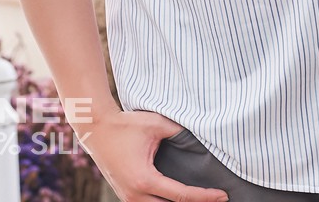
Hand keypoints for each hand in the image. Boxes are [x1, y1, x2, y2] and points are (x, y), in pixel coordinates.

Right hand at [73, 105, 229, 201]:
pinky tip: (176, 197)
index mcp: (145, 180)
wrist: (95, 128)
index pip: (182, 196)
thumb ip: (179, 131)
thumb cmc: (125, 124)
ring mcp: (127, 198)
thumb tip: (198, 137)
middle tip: (217, 200)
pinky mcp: (124, 195)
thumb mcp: (156, 124)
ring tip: (200, 199)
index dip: (205, 197)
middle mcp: (135, 195)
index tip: (223, 195)